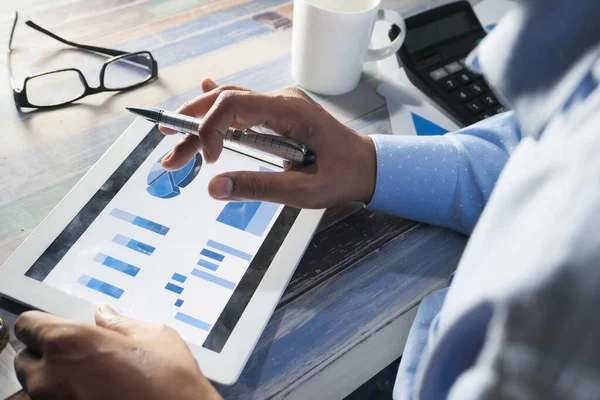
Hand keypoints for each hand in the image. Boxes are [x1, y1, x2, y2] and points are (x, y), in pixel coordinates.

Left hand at [13, 307, 220, 399]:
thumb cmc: (169, 380)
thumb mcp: (152, 336)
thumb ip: (120, 323)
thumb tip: (106, 316)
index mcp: (69, 342)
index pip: (28, 325)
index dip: (41, 324)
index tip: (53, 326)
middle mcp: (51, 376)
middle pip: (26, 359)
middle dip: (46, 354)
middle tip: (77, 354)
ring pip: (38, 387)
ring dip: (55, 379)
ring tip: (91, 377)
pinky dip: (69, 396)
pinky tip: (96, 393)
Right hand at [159, 78, 376, 208]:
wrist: (366, 166)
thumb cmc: (342, 176)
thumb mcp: (303, 191)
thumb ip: (259, 187)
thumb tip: (214, 188)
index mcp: (289, 111)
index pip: (233, 106)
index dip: (210, 130)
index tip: (206, 161)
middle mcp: (282, 100)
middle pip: (225, 103)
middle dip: (193, 125)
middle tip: (170, 151)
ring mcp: (281, 104)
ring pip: (231, 102)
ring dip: (201, 119)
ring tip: (173, 133)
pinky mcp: (279, 114)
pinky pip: (244, 104)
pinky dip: (220, 106)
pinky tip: (203, 92)